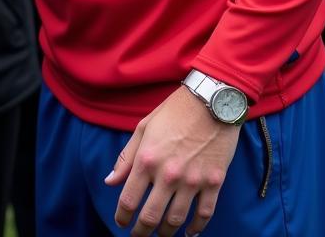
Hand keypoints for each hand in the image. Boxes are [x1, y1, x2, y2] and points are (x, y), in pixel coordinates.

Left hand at [105, 85, 240, 235]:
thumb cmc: (174, 111)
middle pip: (151, 216)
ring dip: (166, 233)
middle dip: (141, 231)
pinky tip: (189, 232)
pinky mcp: (214, 182)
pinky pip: (204, 214)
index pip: (128, 199)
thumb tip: (110, 181)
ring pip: (176, 220)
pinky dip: (196, 228)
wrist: (210, 101)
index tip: (120, 222)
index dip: (122, 216)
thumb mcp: (144, 128)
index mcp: (147, 159)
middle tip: (138, 236)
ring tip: (161, 235)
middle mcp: (168, 174)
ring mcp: (193, 180)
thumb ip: (126, 157)